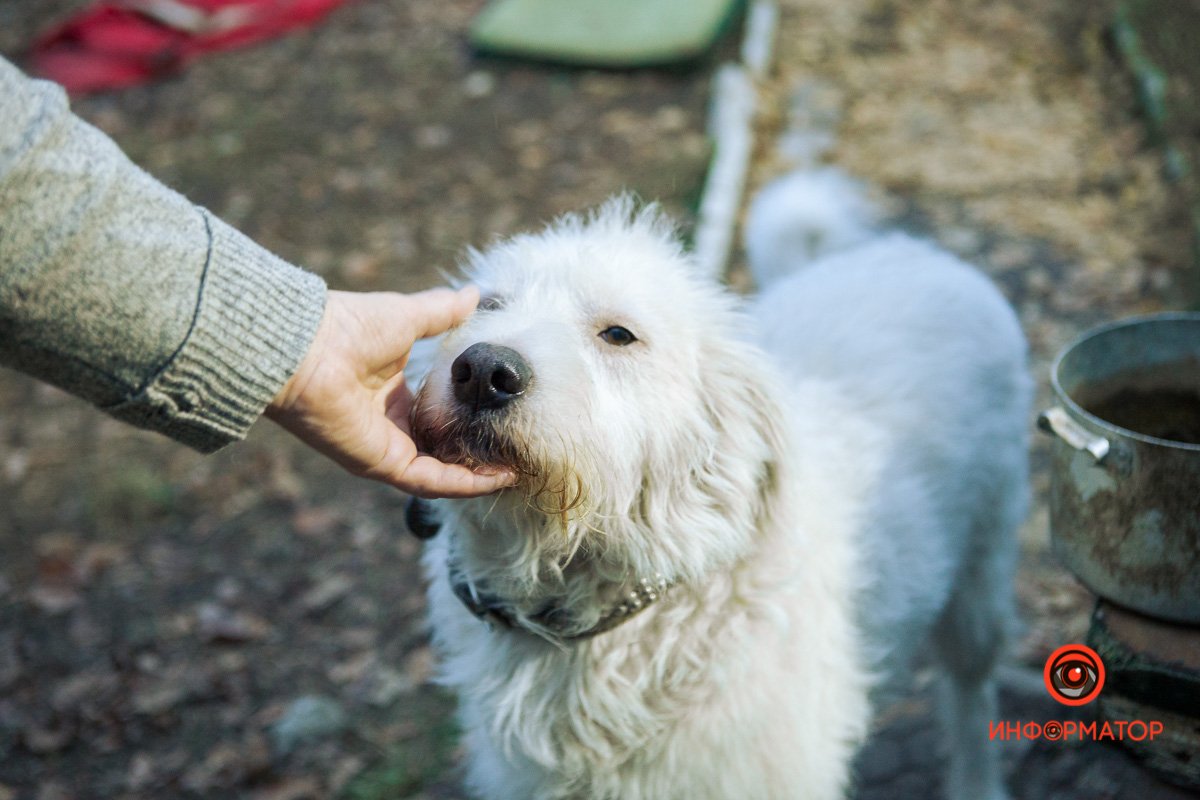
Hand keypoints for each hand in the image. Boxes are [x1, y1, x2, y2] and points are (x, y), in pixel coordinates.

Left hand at [265, 286, 514, 497]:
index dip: (470, 420)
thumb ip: (442, 313)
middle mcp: (388, 426)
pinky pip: (430, 482)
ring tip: (516, 469)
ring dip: (478, 476)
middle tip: (519, 450)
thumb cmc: (349, 326)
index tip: (504, 416)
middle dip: (479, 454)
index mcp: (390, 393)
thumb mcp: (408, 317)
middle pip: (441, 450)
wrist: (307, 346)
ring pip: (440, 473)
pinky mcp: (382, 464)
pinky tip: (497, 477)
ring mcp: (385, 448)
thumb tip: (474, 294)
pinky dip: (464, 483)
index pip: (436, 417)